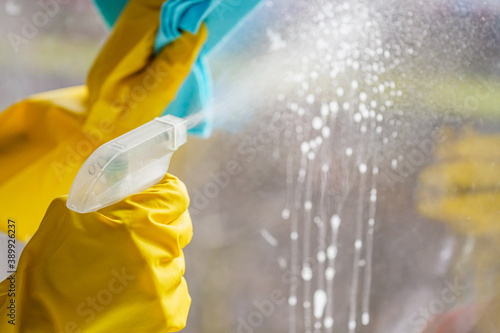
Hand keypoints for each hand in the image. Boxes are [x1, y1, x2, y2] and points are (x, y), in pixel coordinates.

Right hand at [0, 173, 192, 331]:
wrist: (39, 327)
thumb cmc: (47, 270)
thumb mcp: (68, 215)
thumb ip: (105, 194)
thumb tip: (125, 183)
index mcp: (135, 223)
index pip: (176, 196)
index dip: (166, 192)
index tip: (160, 194)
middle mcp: (155, 253)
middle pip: (181, 227)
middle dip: (161, 226)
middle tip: (138, 235)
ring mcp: (164, 287)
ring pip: (177, 260)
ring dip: (158, 260)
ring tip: (127, 270)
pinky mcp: (167, 314)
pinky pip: (177, 290)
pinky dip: (161, 289)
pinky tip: (134, 292)